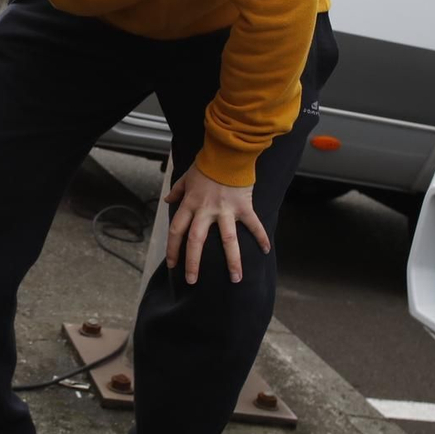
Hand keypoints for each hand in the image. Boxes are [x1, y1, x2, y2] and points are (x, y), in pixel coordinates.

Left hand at [163, 163, 268, 284]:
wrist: (228, 152)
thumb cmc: (207, 164)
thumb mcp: (187, 176)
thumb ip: (177, 190)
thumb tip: (168, 200)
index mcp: (190, 204)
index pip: (176, 231)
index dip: (172, 249)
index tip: (172, 265)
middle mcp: (206, 210)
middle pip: (196, 241)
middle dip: (193, 263)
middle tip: (192, 281)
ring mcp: (226, 210)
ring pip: (227, 240)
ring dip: (232, 260)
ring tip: (235, 279)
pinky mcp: (243, 207)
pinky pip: (253, 225)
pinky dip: (261, 237)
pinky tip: (266, 250)